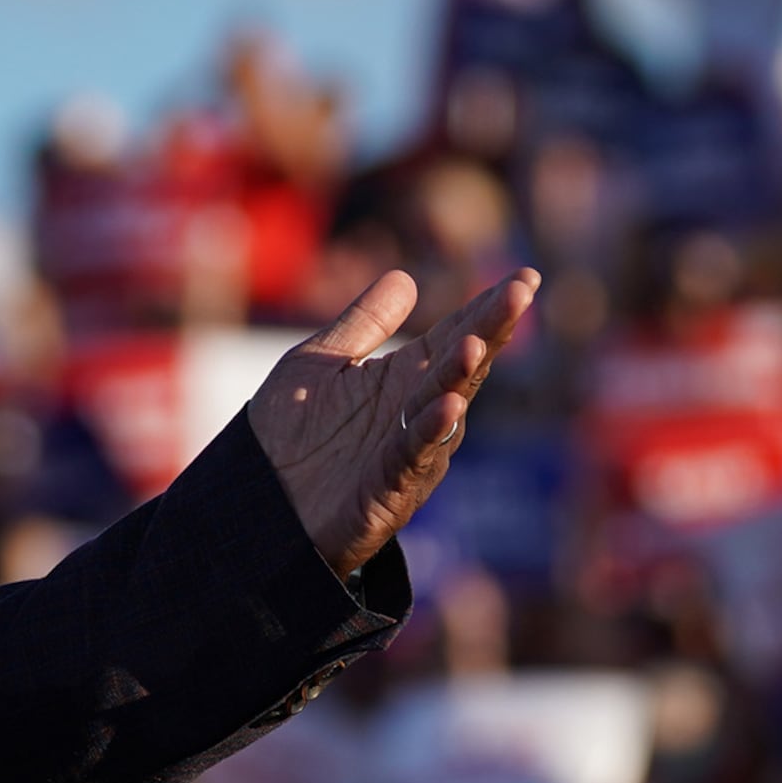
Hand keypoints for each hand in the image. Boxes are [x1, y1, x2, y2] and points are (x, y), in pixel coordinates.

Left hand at [246, 268, 537, 578]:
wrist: (255, 508)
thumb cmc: (285, 438)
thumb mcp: (318, 364)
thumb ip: (363, 324)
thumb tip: (406, 277)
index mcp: (403, 379)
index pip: (455, 334)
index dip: (489, 308)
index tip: (526, 275)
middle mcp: (416, 411)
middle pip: (461, 365)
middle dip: (491, 329)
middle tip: (519, 291)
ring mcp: (408, 450)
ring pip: (444, 408)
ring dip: (460, 377)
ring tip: (476, 343)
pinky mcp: (388, 488)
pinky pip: (414, 456)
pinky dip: (431, 431)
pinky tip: (447, 406)